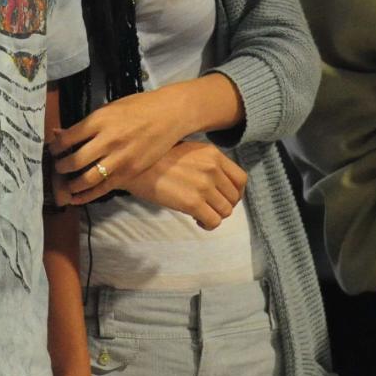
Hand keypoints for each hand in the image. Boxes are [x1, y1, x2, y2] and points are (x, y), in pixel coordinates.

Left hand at [49, 89, 189, 200]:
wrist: (169, 114)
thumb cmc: (137, 107)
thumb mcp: (109, 109)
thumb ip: (86, 124)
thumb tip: (59, 134)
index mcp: (99, 120)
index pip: (67, 139)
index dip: (55, 148)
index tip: (52, 151)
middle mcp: (107, 140)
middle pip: (74, 161)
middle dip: (60, 168)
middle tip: (56, 168)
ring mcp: (120, 157)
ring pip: (87, 178)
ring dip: (71, 184)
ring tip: (65, 184)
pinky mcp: (130, 171)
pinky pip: (104, 188)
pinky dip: (87, 195)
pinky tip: (76, 198)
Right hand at [122, 141, 246, 227]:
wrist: (134, 164)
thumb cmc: (156, 157)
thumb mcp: (187, 150)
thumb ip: (206, 163)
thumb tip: (217, 182)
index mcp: (213, 154)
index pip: (241, 179)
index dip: (236, 193)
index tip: (226, 198)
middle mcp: (213, 169)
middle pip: (234, 198)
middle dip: (223, 205)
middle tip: (209, 207)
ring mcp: (204, 186)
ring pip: (225, 212)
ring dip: (214, 215)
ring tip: (200, 214)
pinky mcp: (193, 203)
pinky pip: (213, 222)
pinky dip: (207, 225)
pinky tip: (197, 220)